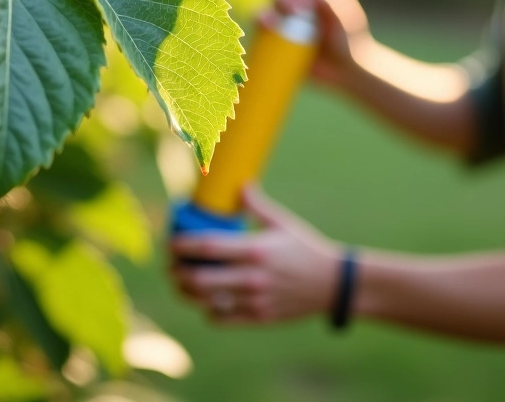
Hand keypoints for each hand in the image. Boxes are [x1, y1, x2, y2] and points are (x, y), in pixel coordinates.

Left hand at [169, 187, 341, 324]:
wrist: (333, 284)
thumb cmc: (306, 249)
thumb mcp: (283, 224)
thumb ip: (258, 206)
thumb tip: (240, 185)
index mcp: (256, 250)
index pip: (207, 246)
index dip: (182, 245)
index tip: (170, 243)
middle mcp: (252, 277)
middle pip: (199, 279)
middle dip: (177, 273)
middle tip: (171, 265)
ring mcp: (254, 300)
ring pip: (206, 302)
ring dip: (187, 293)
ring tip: (181, 284)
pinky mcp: (259, 318)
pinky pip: (222, 319)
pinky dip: (208, 311)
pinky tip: (206, 301)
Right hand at [271, 0, 373, 88]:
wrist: (347, 70)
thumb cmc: (350, 39)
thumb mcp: (343, 16)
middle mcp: (297, 2)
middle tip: (297, 9)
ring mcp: (286, 20)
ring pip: (267, 5)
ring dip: (269, 8)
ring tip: (279, 22)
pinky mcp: (277, 38)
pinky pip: (261, 27)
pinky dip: (259, 22)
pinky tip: (265, 26)